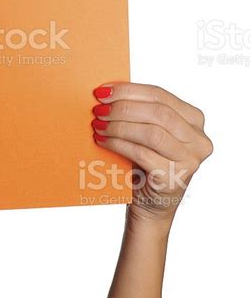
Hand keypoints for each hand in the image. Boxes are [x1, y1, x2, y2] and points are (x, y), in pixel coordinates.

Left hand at [91, 82, 212, 227]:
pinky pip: (142, 154)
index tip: (103, 91)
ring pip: (152, 132)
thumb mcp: (148, 133)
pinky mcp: (174, 178)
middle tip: (98, 109)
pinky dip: (119, 144)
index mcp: (194, 119)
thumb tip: (107, 92)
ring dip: (119, 126)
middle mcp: (198, 139)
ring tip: (98, 125)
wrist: (150, 206)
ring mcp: (190, 160)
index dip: (129, 90)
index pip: (160, 95)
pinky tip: (103, 141)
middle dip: (123, 107)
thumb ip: (139, 112)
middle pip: (158, 112)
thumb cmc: (145, 164)